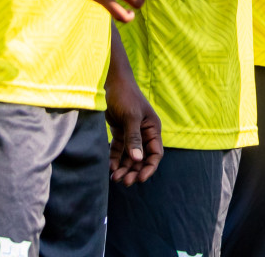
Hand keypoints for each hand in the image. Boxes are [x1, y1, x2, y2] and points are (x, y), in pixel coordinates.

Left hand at [106, 68, 162, 185]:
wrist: (110, 82)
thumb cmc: (125, 96)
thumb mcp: (131, 117)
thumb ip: (134, 138)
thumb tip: (137, 159)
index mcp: (152, 129)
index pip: (155, 154)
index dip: (149, 168)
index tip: (140, 179)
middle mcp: (144, 133)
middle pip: (141, 158)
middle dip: (134, 171)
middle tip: (123, 182)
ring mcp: (131, 133)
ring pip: (129, 156)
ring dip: (123, 167)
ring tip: (114, 178)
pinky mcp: (119, 132)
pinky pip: (119, 150)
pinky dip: (115, 159)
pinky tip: (109, 167)